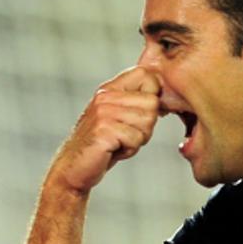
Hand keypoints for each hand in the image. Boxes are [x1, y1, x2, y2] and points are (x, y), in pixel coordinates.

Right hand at [48, 66, 161, 194]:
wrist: (74, 168)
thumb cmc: (104, 144)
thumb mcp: (120, 117)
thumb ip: (137, 102)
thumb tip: (168, 94)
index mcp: (110, 88)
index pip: (147, 75)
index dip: (153, 96)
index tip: (142, 114)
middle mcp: (106, 96)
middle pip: (152, 102)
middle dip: (147, 125)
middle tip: (126, 134)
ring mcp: (103, 112)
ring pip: (147, 121)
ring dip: (138, 138)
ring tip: (118, 142)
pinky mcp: (103, 130)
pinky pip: (136, 138)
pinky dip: (130, 150)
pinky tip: (113, 150)